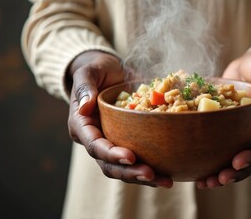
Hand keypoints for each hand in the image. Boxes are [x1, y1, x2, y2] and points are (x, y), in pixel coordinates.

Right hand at [67, 50, 172, 187]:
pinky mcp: (127, 141)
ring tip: (165, 181)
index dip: (111, 154)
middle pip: (109, 164)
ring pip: (124, 168)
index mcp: (82, 126)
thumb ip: (84, 87)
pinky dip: (152, 168)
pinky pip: (138, 160)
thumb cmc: (95, 70)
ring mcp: (112, 142)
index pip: (94, 145)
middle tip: (151, 174)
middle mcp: (96, 139)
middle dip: (130, 172)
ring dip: (143, 177)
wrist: (108, 72)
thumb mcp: (87, 72)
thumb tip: (84, 106)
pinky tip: (168, 173)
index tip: (130, 157)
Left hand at [196, 45, 250, 188]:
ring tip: (206, 183)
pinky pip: (227, 152)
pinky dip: (216, 163)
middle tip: (218, 179)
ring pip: (241, 161)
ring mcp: (250, 134)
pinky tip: (200, 173)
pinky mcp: (235, 133)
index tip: (237, 162)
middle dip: (237, 171)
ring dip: (225, 173)